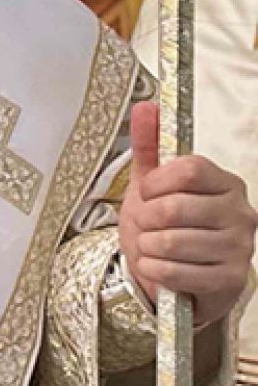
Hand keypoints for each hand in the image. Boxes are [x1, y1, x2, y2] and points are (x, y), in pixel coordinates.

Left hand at [120, 101, 257, 328]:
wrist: (177, 274)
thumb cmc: (166, 225)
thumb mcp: (153, 184)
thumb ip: (150, 146)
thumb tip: (146, 106)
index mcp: (227, 183)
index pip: (190, 169)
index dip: (156, 181)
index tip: (146, 192)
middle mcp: (241, 213)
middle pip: (174, 207)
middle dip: (144, 218)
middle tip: (145, 224)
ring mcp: (241, 248)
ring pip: (171, 242)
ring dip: (147, 246)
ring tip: (151, 246)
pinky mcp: (231, 280)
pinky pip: (176, 272)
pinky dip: (154, 269)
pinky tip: (158, 266)